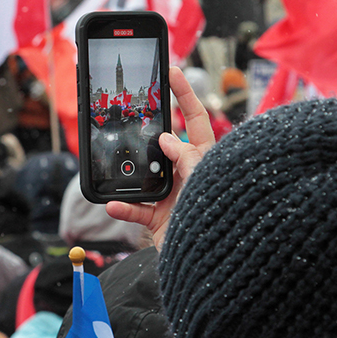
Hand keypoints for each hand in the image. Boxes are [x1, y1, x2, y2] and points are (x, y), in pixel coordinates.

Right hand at [106, 66, 214, 249]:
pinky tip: (113, 205)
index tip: (170, 69)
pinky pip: (134, 208)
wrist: (215, 268)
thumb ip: (190, 158)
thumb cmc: (223, 221)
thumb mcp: (208, 182)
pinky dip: (122, 207)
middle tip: (130, 111)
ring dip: (128, 175)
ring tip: (118, 166)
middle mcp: (188, 173)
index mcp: (205, 158)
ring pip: (142, 175)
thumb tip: (167, 139)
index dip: (184, 93)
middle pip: (163, 143)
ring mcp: (172, 195)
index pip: (194, 118)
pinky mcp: (158, 219)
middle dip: (146, 131)